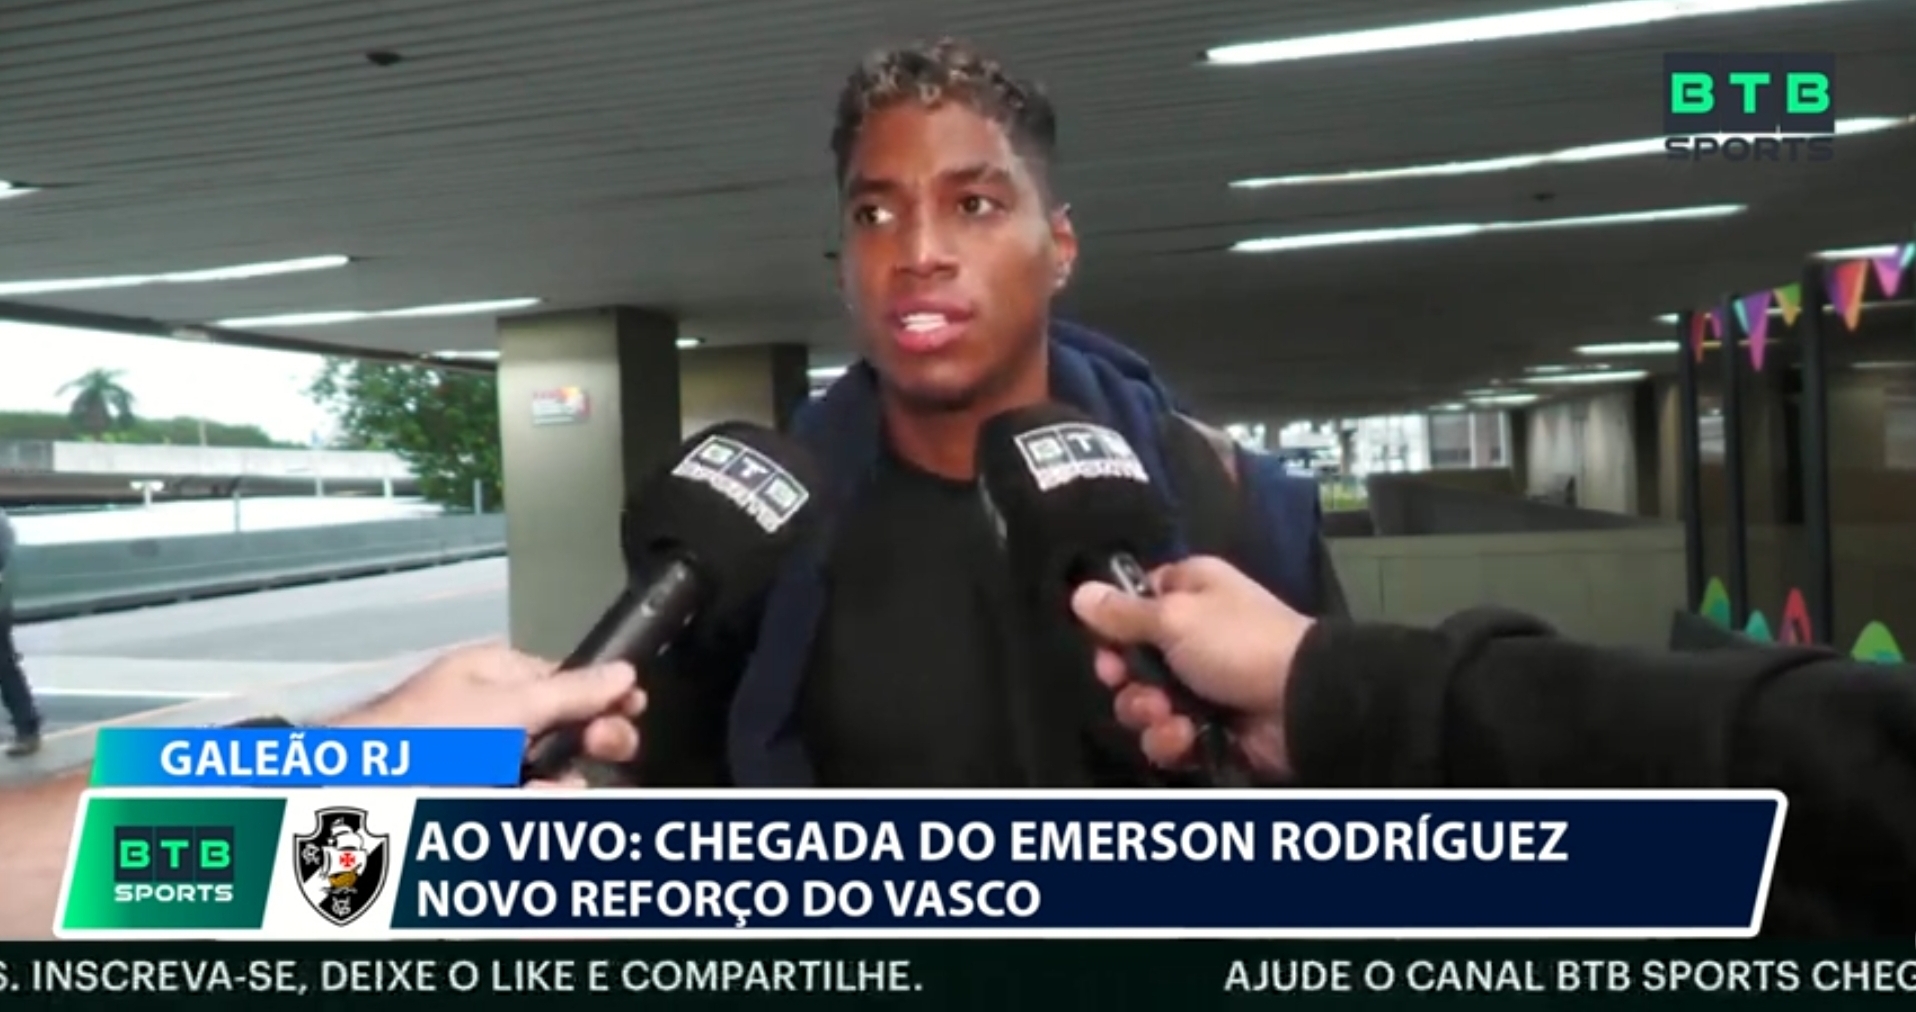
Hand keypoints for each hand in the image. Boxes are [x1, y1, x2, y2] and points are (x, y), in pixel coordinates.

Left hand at [331, 641, 643, 786]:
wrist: (358, 790)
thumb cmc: (431, 733)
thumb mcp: (509, 706)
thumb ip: (572, 693)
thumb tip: (625, 672)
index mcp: (496, 677)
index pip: (566, 682)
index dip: (602, 697)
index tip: (634, 712)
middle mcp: (492, 714)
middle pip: (563, 729)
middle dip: (589, 742)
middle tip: (608, 751)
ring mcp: (481, 759)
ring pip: (547, 772)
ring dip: (559, 784)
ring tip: (549, 792)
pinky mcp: (472, 798)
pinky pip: (521, 801)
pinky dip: (532, 804)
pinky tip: (530, 806)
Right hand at [1069, 556, 1313, 777]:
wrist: (1301, 702)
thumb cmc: (1238, 643)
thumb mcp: (1175, 617)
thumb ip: (1121, 613)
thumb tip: (1080, 592)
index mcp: (1190, 592)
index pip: (1134, 603)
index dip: (1113, 625)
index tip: (1104, 643)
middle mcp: (1193, 635)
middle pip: (1130, 660)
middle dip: (1125, 680)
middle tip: (1128, 682)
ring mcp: (1201, 684)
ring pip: (1143, 704)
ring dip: (1147, 713)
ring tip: (1168, 715)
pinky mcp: (1208, 727)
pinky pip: (1168, 736)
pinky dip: (1171, 740)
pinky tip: (1185, 738)